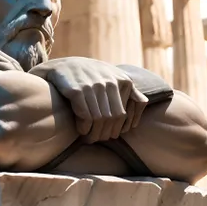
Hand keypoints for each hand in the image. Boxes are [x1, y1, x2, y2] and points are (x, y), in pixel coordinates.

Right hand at [29, 57, 148, 142]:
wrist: (63, 66)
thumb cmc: (91, 76)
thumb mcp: (112, 76)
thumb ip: (129, 89)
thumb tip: (144, 102)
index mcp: (123, 81)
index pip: (125, 115)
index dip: (118, 129)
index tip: (110, 134)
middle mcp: (110, 82)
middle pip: (113, 119)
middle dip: (105, 134)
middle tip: (98, 139)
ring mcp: (93, 85)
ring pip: (99, 120)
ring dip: (93, 134)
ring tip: (89, 138)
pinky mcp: (77, 90)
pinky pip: (85, 116)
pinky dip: (83, 128)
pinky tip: (80, 129)